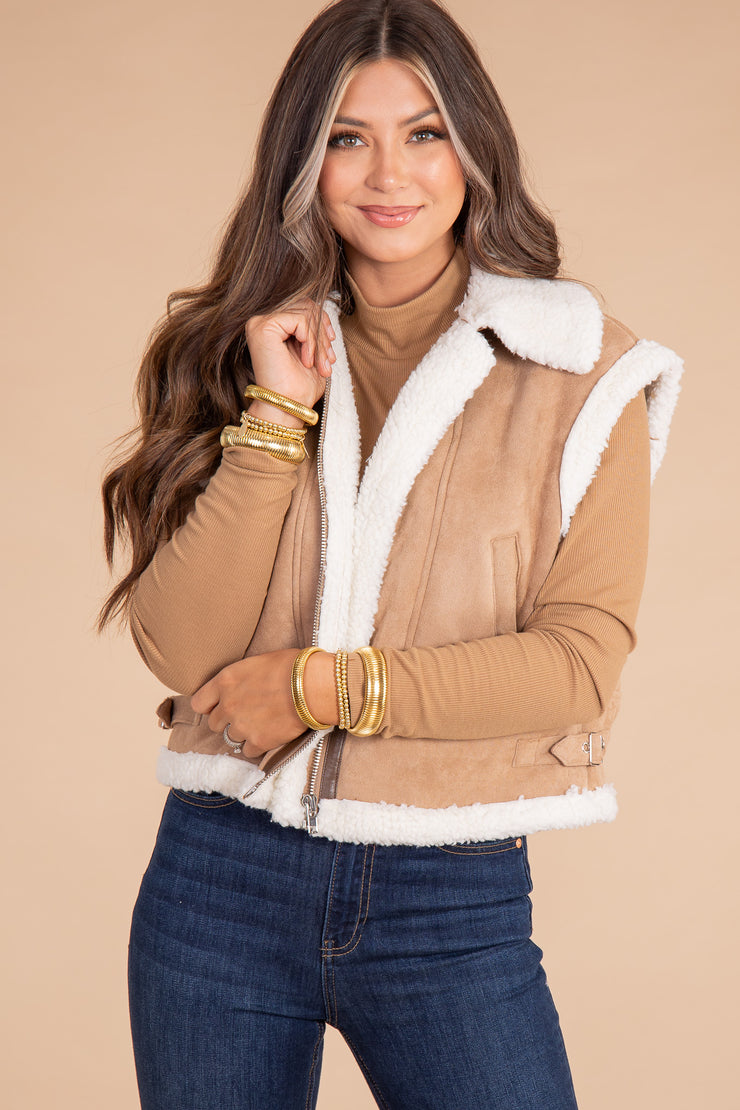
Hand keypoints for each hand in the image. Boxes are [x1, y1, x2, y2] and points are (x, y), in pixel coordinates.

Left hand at [190, 649, 337, 758]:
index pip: (199, 703)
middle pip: (215, 724)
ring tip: (263, 723)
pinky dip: (258, 745)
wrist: (313, 685)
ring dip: (244, 733)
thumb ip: (241, 678)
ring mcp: (242, 725)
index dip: (210, 706)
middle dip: (228, 721)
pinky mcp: (259, 741)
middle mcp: (228, 705)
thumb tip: (241, 686)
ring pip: (231, 739)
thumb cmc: (292, 666)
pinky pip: (249, 750)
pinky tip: (271, 733)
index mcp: (225, 681)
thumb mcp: (258, 663)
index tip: (220, 706)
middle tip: (248, 714)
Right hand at [245, 300, 335, 424]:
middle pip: (305, 306)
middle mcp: (262, 321)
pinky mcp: (263, 326)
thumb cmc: (299, 386)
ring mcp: (260, 322)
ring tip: (320, 363)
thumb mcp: (312, 350)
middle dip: (323, 333)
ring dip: (319, 341)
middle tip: (328, 359)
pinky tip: (307, 360)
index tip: (330, 351)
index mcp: (271, 326)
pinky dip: (311, 340)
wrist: (288, 407)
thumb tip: (321, 307)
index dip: (323, 325)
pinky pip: (300, 320)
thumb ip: (313, 327)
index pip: (303, 307)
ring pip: (305, 312)